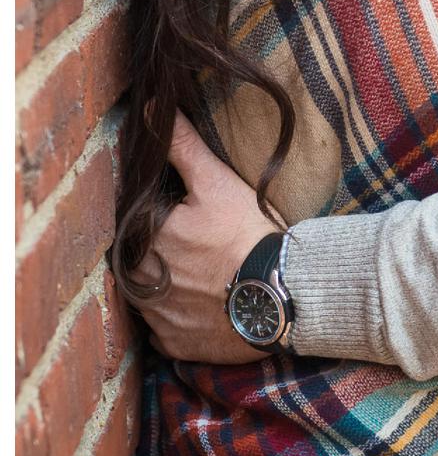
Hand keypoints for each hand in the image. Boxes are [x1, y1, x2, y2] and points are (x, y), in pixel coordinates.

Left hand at [120, 115, 275, 363]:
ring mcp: (156, 318)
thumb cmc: (249, 236)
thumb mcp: (218, 183)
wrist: (282, 296)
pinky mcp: (175, 344)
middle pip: (141, 262)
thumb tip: (153, 110)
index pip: (137, 224)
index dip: (163, 218)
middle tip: (202, 247)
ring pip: (152, 296)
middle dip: (164, 253)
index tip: (190, 218)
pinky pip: (167, 331)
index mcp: (144, 240)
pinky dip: (182, 320)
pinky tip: (207, 307)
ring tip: (207, 277)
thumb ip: (182, 147)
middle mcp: (140, 282)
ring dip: (170, 287)